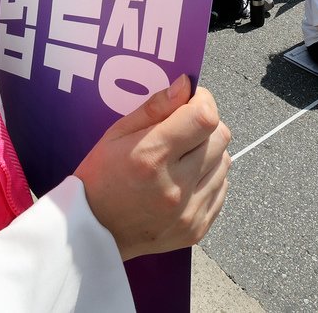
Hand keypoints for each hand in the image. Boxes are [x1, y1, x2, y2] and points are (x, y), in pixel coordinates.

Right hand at [74, 76, 230, 260]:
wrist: (93, 234)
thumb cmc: (100, 179)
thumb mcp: (116, 134)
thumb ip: (155, 107)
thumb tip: (186, 85)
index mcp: (151, 156)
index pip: (204, 117)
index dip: (202, 102)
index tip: (190, 101)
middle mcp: (175, 186)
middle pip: (220, 137)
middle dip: (205, 126)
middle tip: (183, 130)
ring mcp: (188, 211)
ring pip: (224, 163)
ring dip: (208, 153)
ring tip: (181, 158)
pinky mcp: (197, 228)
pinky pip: (221, 189)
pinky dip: (208, 179)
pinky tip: (184, 180)